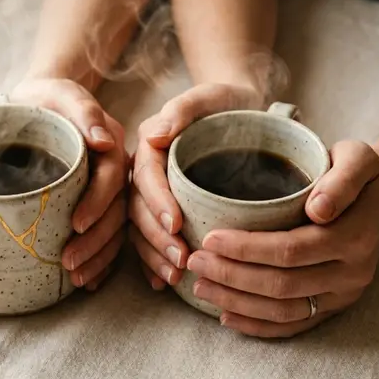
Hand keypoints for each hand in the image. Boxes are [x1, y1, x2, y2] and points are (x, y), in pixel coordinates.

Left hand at [11, 77, 128, 290]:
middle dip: (98, 243)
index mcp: (111, 146)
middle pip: (117, 212)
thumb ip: (83, 110)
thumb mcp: (60, 92)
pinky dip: (103, 263)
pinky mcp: (100, 207)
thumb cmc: (44, 98)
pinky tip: (90, 282)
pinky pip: (110, 238)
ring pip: (116, 230)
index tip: (76, 225)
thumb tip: (103, 139)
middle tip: (72, 266)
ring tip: (77, 280)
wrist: (35, 104)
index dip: (98, 203)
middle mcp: (117, 172)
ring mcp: (110, 193)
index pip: (111, 179)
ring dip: (101, 259)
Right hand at [129, 83, 260, 289]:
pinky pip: (148, 239)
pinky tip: (162, 282)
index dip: (157, 201)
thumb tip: (156, 135)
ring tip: (176, 276)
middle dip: (157, 238)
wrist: (239, 112)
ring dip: (153, 255)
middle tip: (181, 260)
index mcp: (150, 144)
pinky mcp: (161, 210)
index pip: (147, 175)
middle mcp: (144, 170)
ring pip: (139, 228)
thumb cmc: (226, 103)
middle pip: (139, 207)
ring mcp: (150, 193)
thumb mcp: (210, 96)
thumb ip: (184, 108)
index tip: (175, 224)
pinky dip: (152, 262)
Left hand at [186, 141, 378, 337]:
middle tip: (194, 262)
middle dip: (231, 276)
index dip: (246, 249)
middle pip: (282, 285)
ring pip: (283, 310)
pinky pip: (294, 325)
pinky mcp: (334, 308)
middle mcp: (353, 273)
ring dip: (237, 302)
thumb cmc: (356, 173)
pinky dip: (257, 326)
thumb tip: (319, 209)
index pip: (290, 250)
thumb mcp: (358, 158)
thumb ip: (344, 178)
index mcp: (356, 237)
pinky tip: (226, 315)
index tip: (209, 238)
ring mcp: (344, 295)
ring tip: (201, 287)